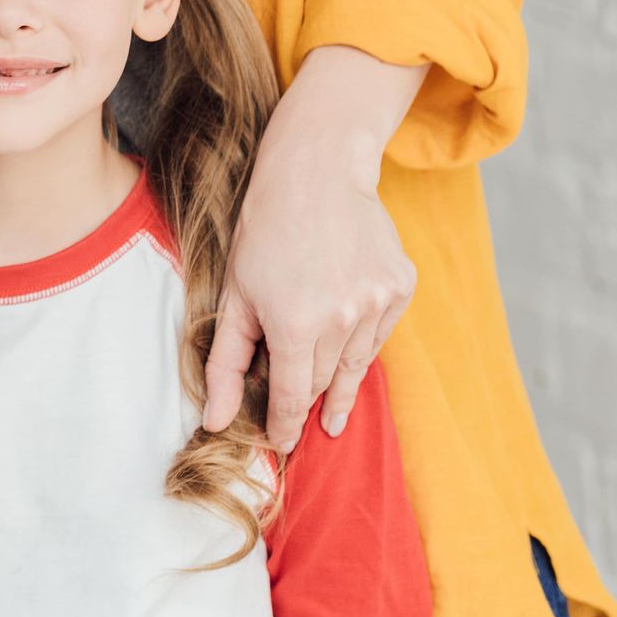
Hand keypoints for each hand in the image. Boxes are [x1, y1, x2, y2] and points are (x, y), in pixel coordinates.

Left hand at [203, 83, 417, 453]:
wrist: (316, 173)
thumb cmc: (263, 231)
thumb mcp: (233, 295)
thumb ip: (226, 365)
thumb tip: (215, 423)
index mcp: (295, 326)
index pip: (293, 400)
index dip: (285, 426)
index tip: (281, 443)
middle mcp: (343, 320)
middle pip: (324, 382)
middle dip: (306, 393)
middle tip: (294, 401)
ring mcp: (377, 302)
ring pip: (356, 363)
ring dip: (337, 374)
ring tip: (329, 400)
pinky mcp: (401, 286)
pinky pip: (380, 333)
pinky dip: (361, 338)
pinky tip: (347, 331)